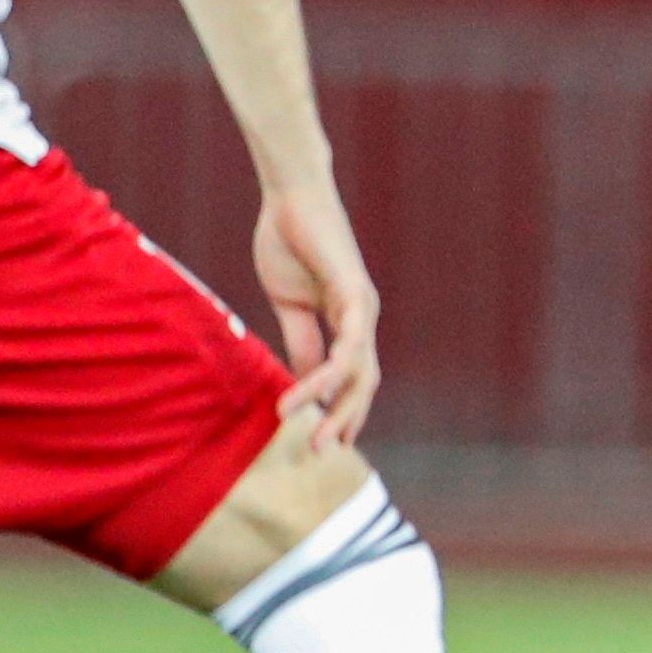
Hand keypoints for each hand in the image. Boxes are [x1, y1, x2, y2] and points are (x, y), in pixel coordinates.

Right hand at [254, 182, 380, 448]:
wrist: (290, 198)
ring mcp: (363, 309)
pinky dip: (324, 376)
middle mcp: (363, 320)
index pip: (352, 379)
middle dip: (343, 422)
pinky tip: (305, 397)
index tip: (321, 442)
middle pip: (363, 385)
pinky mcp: (355, 296)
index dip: (340, 411)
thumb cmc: (288, 243)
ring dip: (335, 411)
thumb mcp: (290, 305)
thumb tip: (303, 382)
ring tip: (311, 440)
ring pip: (359, 375)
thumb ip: (300, 342)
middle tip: (319, 454)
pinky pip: (346, 348)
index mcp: (348, 322)